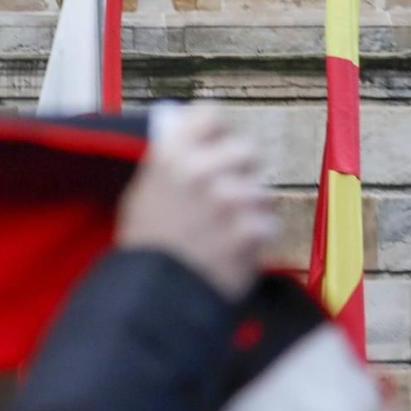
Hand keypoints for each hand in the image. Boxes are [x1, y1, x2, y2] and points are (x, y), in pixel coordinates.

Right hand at [115, 105, 274, 301]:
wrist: (153, 294)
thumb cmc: (146, 245)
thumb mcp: (143, 193)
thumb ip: (168, 161)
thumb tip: (183, 130)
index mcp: (171, 157)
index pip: (209, 116)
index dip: (216, 130)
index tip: (216, 142)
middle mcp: (202, 171)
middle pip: (246, 150)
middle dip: (241, 171)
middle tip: (227, 194)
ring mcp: (229, 200)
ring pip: (261, 191)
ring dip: (249, 210)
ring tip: (224, 232)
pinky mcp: (250, 228)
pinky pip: (267, 224)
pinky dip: (254, 239)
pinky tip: (231, 250)